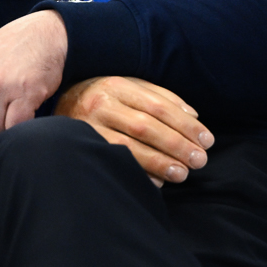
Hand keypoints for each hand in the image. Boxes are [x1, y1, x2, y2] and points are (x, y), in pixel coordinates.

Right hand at [55, 76, 213, 185]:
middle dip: (177, 145)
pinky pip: (112, 161)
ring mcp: (88, 127)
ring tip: (183, 173)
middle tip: (200, 160)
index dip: (185, 125)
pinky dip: (137, 172)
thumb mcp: (130, 87)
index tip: (206, 140)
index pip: (159, 107)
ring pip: (129, 147)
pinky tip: (157, 181)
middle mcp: (101, 104)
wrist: (60, 104)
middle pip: (146, 127)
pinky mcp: (80, 146)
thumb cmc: (105, 97)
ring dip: (160, 162)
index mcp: (117, 85)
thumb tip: (193, 116)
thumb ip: (161, 97)